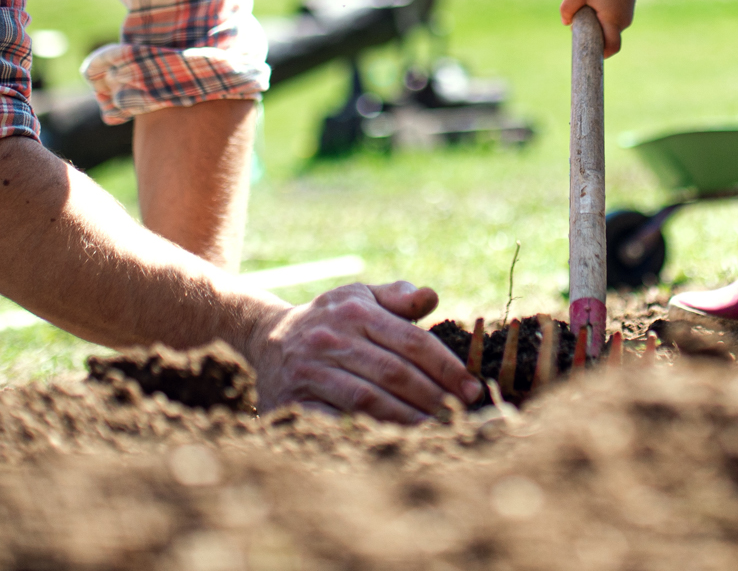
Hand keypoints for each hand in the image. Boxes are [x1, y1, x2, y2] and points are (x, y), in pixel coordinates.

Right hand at [246, 281, 480, 422]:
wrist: (265, 336)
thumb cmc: (328, 318)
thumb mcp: (359, 296)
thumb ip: (397, 297)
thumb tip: (432, 297)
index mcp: (354, 312)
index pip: (411, 341)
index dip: (446, 366)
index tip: (471, 388)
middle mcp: (330, 339)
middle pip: (394, 372)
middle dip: (433, 395)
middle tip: (460, 414)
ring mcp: (309, 371)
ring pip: (368, 398)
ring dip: (406, 418)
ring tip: (435, 431)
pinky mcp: (292, 401)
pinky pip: (334, 420)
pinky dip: (365, 431)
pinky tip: (391, 441)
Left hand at [560, 0, 640, 55]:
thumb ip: (567, 7)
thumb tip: (566, 24)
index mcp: (613, 21)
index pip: (611, 48)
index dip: (600, 54)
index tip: (587, 50)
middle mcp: (622, 22)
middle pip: (607, 40)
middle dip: (593, 37)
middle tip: (580, 23)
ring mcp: (626, 17)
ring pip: (608, 30)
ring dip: (596, 24)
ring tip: (587, 6)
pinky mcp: (625, 10)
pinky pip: (611, 21)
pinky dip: (601, 17)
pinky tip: (594, 2)